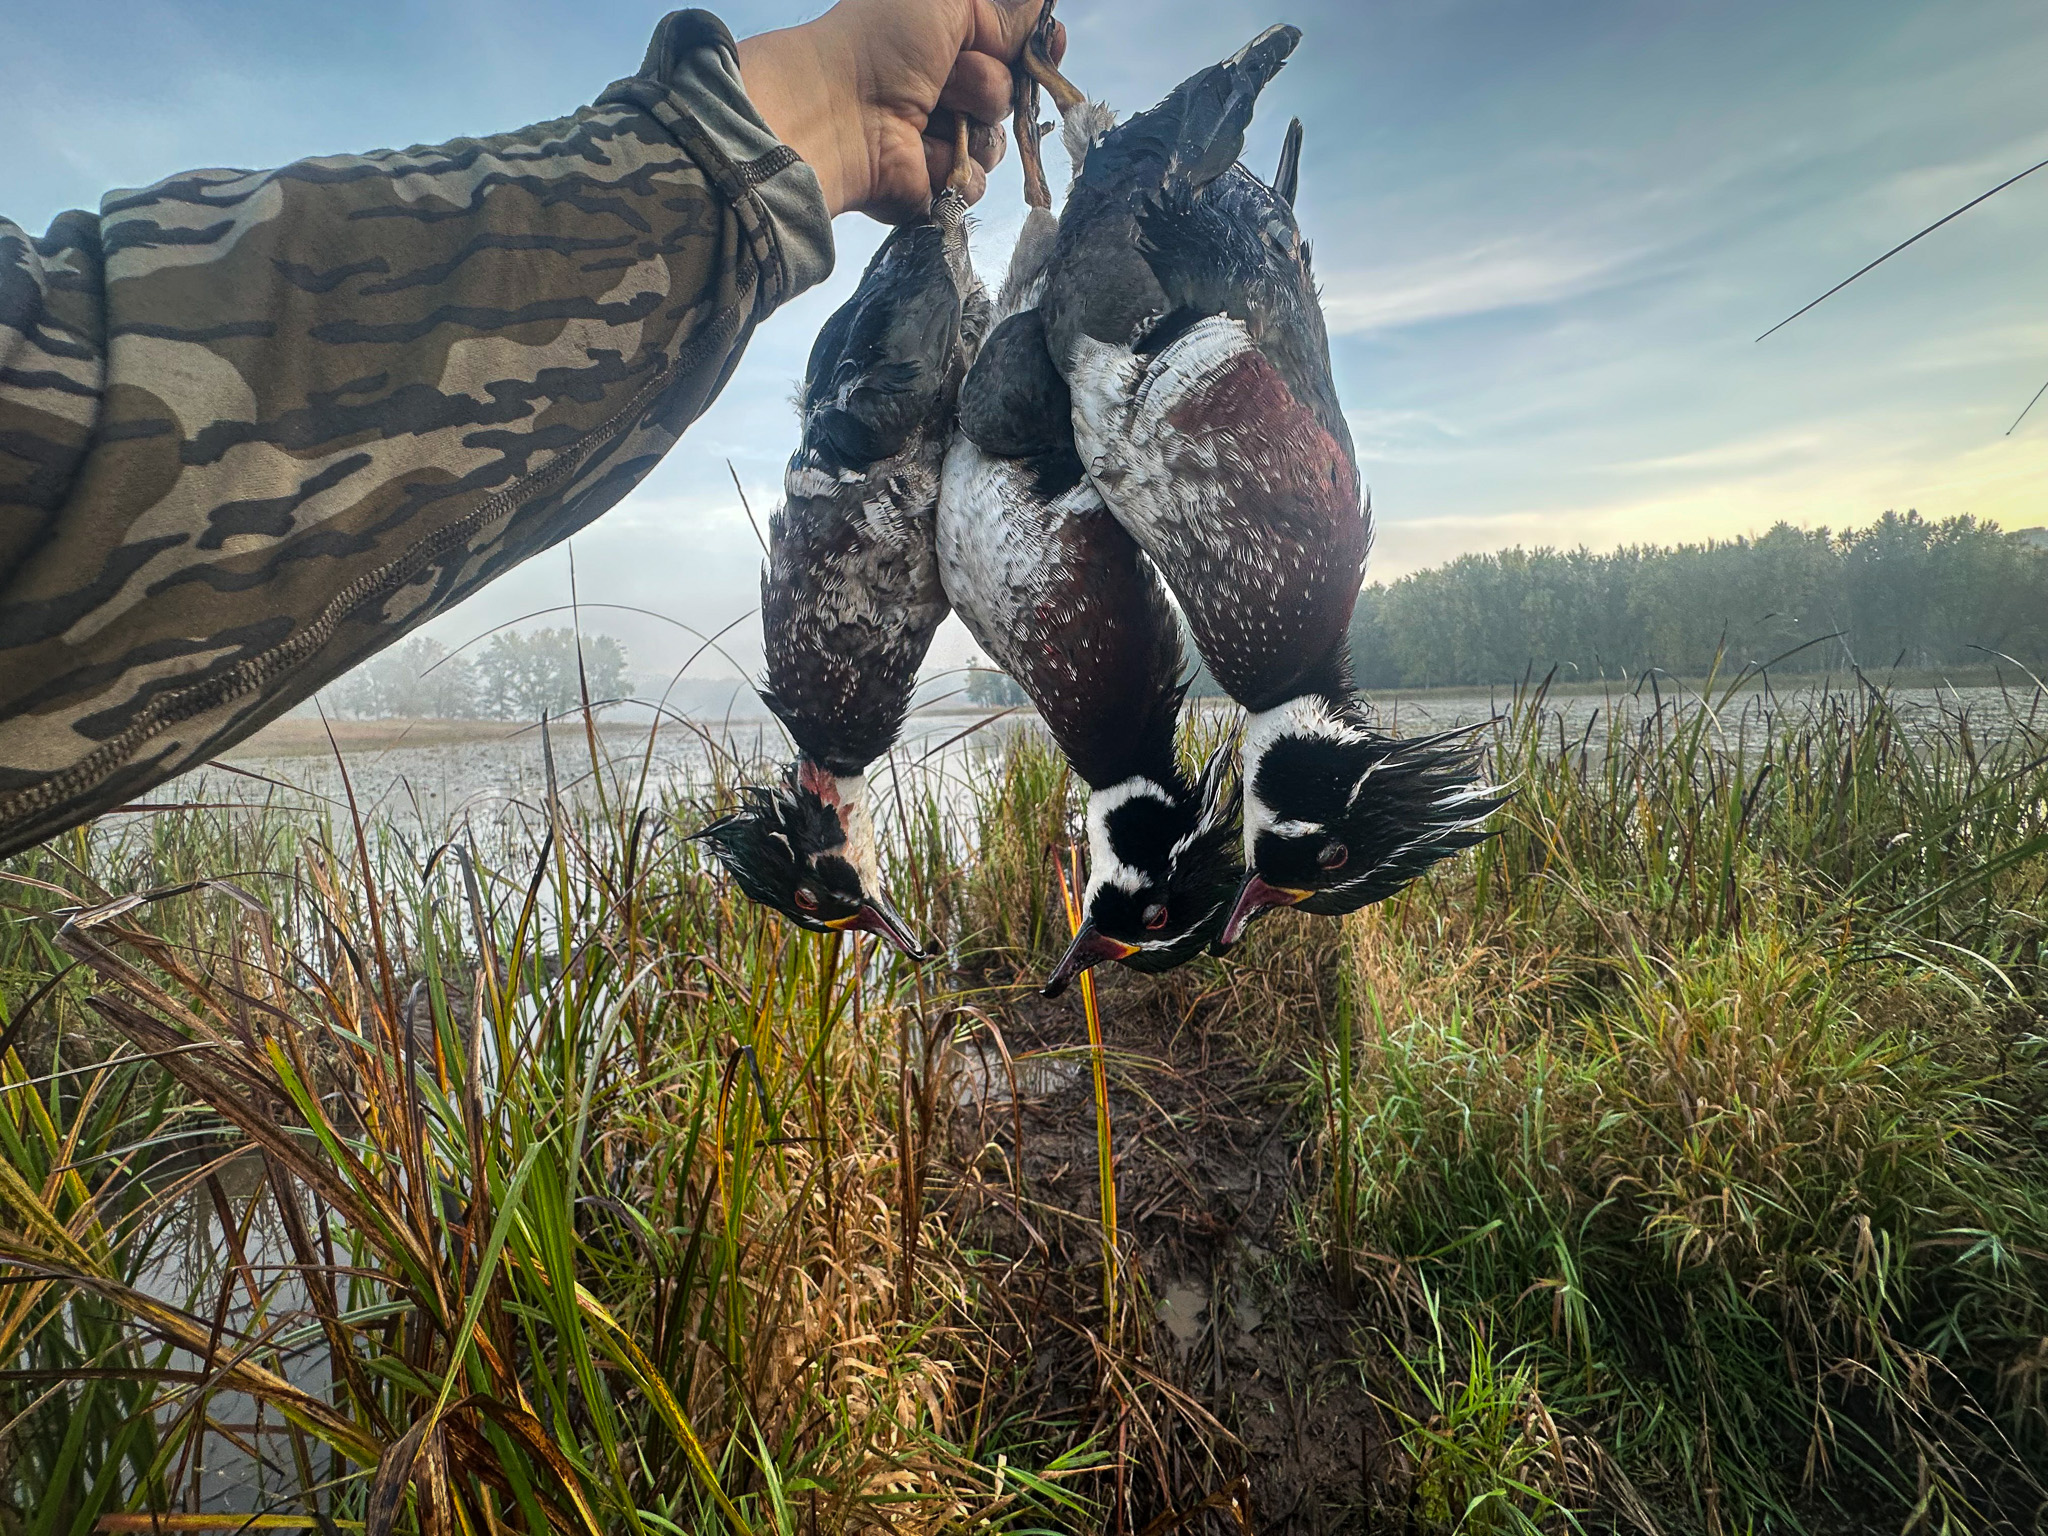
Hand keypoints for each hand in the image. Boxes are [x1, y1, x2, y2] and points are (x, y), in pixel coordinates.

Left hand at [737, 0, 1065, 223]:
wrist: (834, 111)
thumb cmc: (878, 43)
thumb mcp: (949, 2)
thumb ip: (1000, 8)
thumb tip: (1039, 7)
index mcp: (942, 39)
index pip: (1011, 44)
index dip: (1034, 47)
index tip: (1051, 43)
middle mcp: (943, 86)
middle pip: (1010, 92)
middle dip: (988, 83)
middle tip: (946, 76)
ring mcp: (940, 138)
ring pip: (998, 140)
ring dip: (972, 126)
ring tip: (928, 114)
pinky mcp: (935, 185)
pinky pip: (979, 183)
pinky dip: (958, 169)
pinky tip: (922, 154)